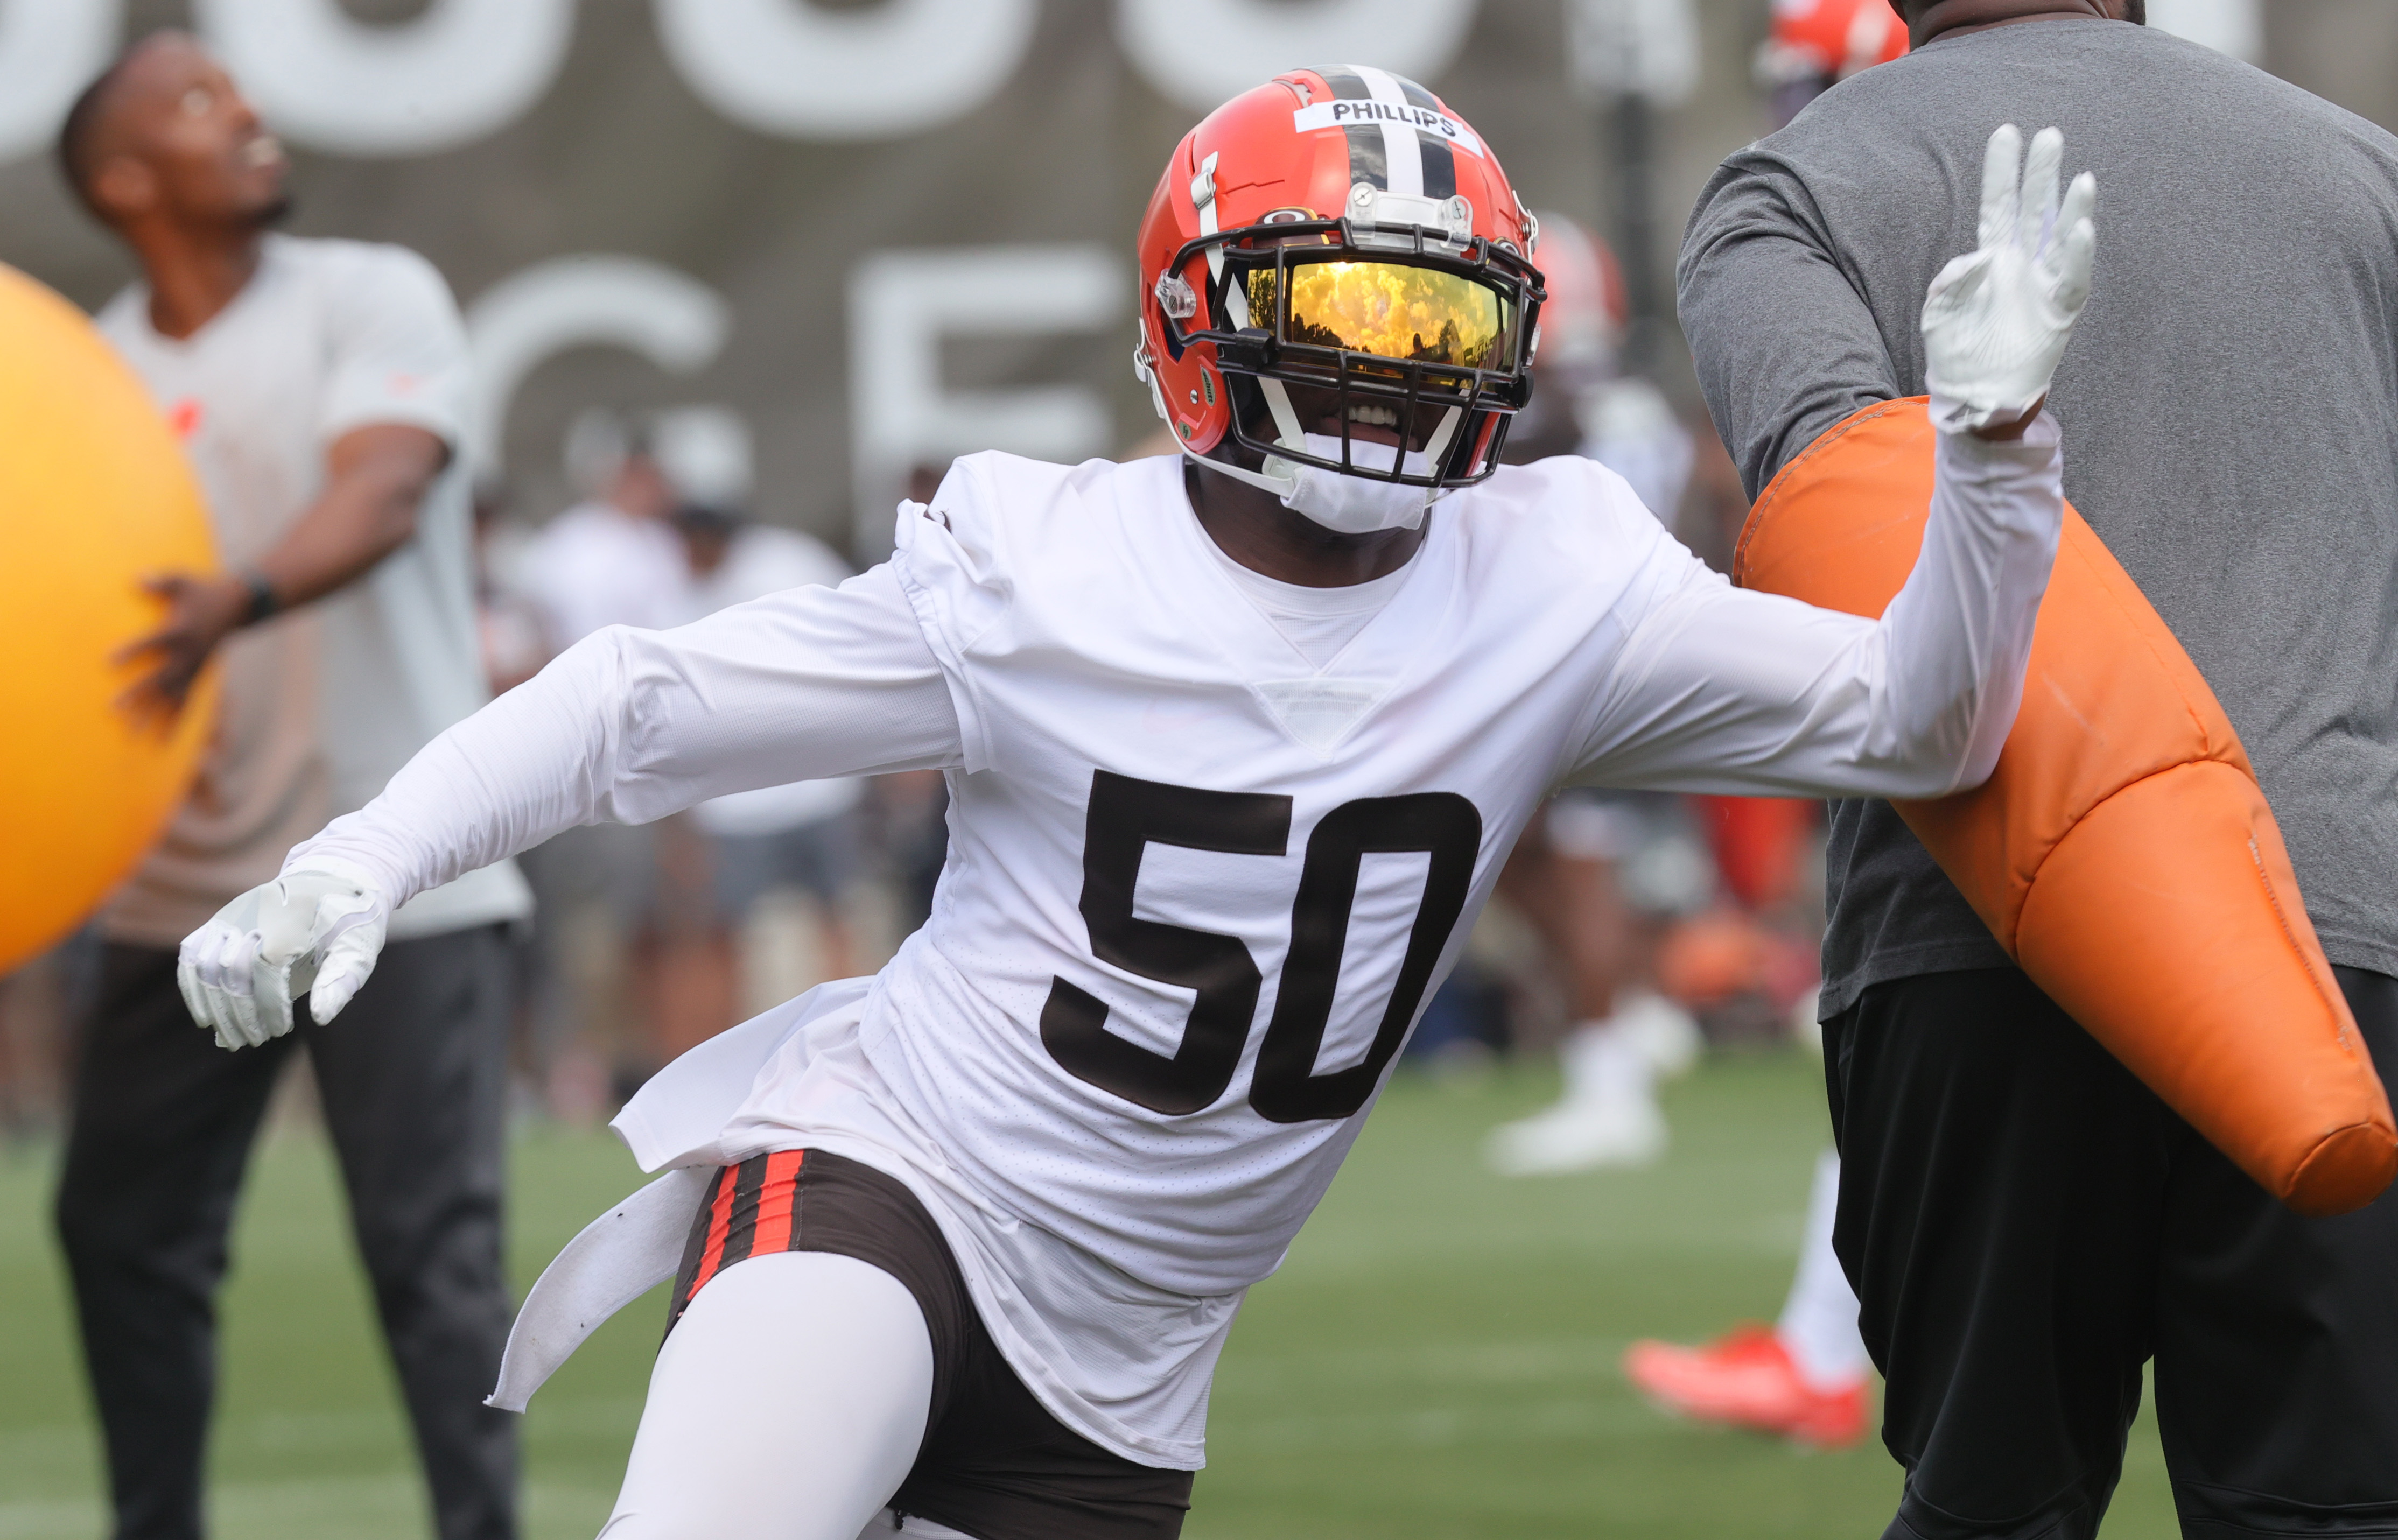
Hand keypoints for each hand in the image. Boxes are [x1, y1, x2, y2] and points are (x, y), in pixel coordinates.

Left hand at [116, 571, 249, 724]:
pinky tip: (160, 741)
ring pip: (172, 697)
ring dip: (153, 717)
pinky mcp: (197, 676)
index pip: (153, 643)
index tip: (109, 661)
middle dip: (138, 694)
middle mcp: (187, 655)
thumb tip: (137, 579)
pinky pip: (185, 703)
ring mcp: (193, 669)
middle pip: (160, 678)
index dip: (132, 651)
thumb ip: (160, 581)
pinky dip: (173, 723)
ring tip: (134, 735)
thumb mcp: (183, 580)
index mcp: (180, 631)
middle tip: (115, 708)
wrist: (239, 606)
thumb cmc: (204, 590)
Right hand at [178, 865, 389, 1048]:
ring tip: (232, 1038)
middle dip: (240, 1014)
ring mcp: (232, 913)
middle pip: (232, 972)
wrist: (332, 880)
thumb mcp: (358, 949)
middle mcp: (254, 913)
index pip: (266, 969)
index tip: (281, 1030)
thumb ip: (340, 982)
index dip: (268, 1006)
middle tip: (255, 1041)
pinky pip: (192, 952)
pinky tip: (206, 1017)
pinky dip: (192, 987)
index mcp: (291, 920)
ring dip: (213, 1008)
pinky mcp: (221, 918)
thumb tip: (320, 1018)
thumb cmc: (349, 922)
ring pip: (205, 966)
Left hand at [1922, 124, 2096, 433]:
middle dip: (2041, 174)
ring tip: (2081, 177)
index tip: (2006, 132)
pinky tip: (2080, 228)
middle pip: (2034, 209)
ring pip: (2060, 238)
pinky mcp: (2058, 312)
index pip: (1998, 204)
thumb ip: (1950, 283)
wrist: (1975, 396)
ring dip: (2071, 208)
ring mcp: (2043, 285)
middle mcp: (2022, 264)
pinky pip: (2072, 278)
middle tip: (2049, 136)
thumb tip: (1974, 260)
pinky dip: (2077, 254)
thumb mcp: (1937, 314)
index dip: (2001, 170)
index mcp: (1991, 257)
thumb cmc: (1955, 352)